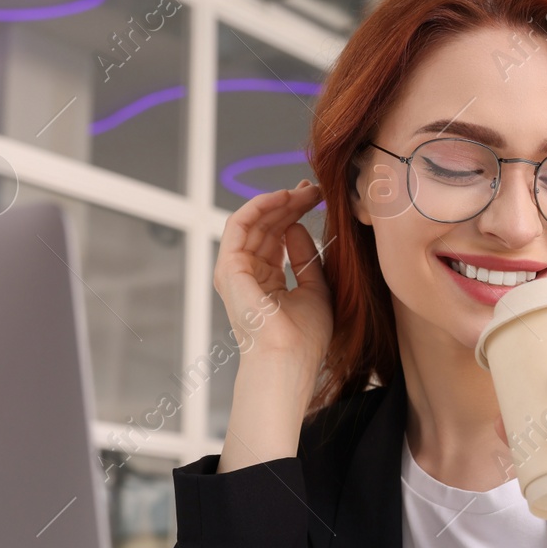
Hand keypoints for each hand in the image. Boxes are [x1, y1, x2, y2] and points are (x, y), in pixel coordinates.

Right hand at [214, 181, 331, 380]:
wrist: (290, 359)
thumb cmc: (305, 337)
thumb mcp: (317, 290)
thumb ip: (307, 259)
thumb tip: (297, 228)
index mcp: (266, 282)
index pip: (277, 239)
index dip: (296, 215)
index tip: (318, 199)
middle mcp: (247, 275)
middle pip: (266, 228)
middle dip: (289, 204)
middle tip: (314, 188)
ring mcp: (235, 272)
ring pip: (253, 222)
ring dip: (278, 202)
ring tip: (304, 190)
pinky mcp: (228, 268)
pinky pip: (239, 226)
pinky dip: (259, 207)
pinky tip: (283, 197)